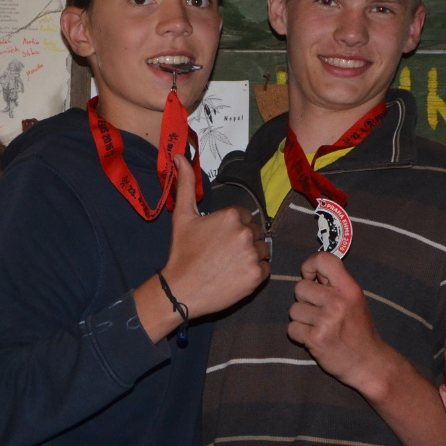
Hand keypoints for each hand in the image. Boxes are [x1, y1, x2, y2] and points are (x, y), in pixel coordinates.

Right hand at [160, 155, 268, 316]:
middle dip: (242, 242)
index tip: (218, 240)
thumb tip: (179, 156)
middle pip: (254, 233)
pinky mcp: (258, 276)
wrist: (181, 289)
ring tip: (230, 265)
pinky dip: (255, 272)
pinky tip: (237, 275)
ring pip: (262, 250)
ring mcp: (253, 255)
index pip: (244, 217)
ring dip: (251, 256)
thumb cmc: (182, 252)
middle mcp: (245, 233)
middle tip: (222, 254)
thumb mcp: (182, 215)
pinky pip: (266, 268)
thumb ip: (186, 184)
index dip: (231, 229)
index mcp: (231, 216)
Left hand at [288, 252, 398, 398]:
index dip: (309, 265)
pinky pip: (292, 328)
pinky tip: (314, 338)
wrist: (368, 363)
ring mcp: (326, 321)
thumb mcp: (355, 300)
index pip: (323, 259)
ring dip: (302, 319)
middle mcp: (338, 302)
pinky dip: (299, 335)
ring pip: (294, 309)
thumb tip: (309, 270)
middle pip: (300, 287)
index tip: (311, 277)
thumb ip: (334, 284)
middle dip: (305, 299)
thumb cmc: (359, 330)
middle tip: (319, 312)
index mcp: (349, 288)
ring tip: (319, 327)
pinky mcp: (316, 339)